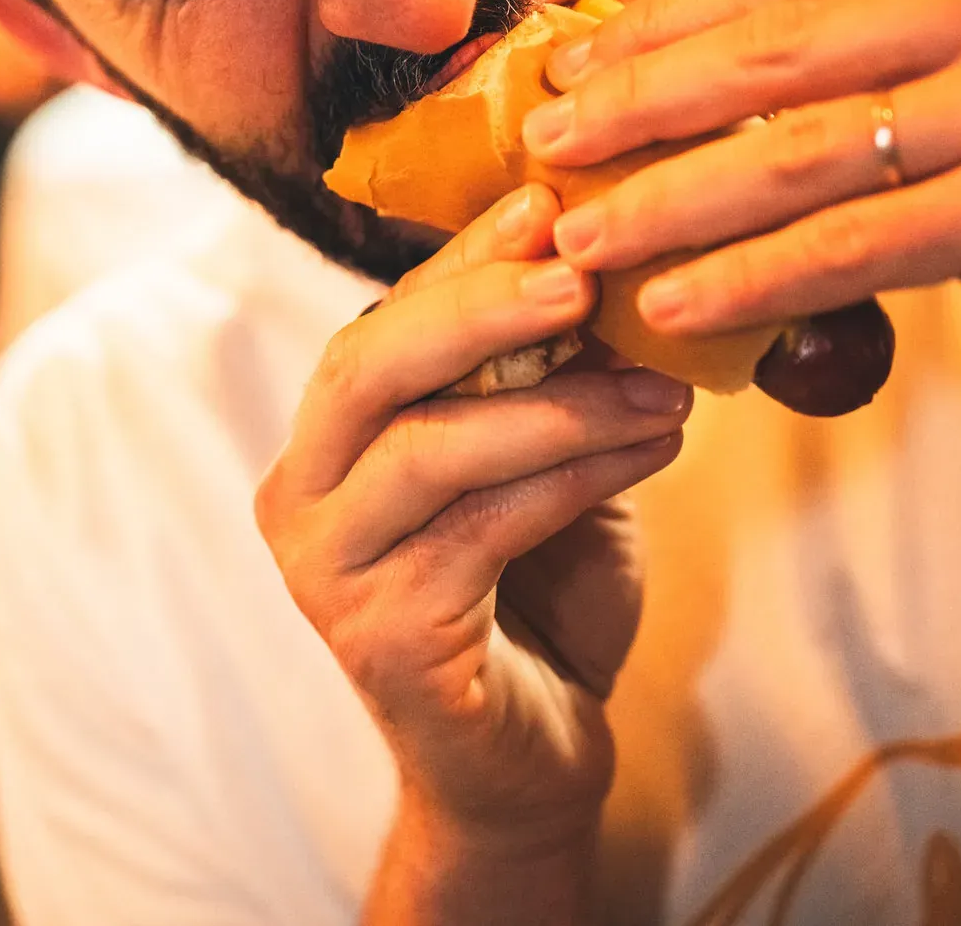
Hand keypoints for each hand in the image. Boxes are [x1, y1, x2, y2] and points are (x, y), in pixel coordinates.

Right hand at [254, 184, 689, 852]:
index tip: (544, 201)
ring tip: (661, 384)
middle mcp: (299, 494)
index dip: (461, 259)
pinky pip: (484, 529)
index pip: (385, 321)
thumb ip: (540, 378)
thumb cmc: (537, 589)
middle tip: (576, 275)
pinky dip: (576, 475)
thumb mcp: (538, 459)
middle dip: (476, 309)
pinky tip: (656, 443)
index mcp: (328, 437)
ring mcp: (326, 570)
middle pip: (367, 367)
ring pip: (432, 449)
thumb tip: (598, 261)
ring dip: (560, 404)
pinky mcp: (378, 636)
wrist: (529, 757)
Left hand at [520, 0, 960, 335]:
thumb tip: (772, 79)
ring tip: (581, 241)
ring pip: (792, 154)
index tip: (571, 59)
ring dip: (669, 202)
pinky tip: (674, 304)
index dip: (661, 24)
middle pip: (765, 55)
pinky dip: (752, 279)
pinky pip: (854, 248)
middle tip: (544, 142)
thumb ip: (909, 27)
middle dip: (637, 102)